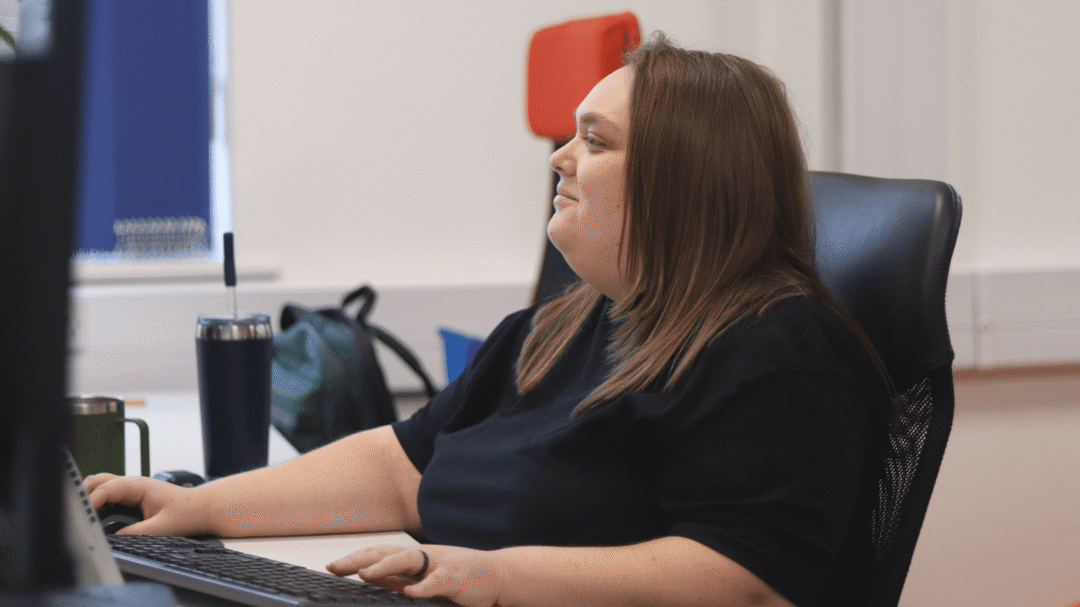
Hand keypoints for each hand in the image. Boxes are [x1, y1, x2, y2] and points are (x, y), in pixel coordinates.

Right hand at [85, 473, 209, 535]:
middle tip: (76, 514)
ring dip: (90, 496)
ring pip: (102, 485)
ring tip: (81, 515)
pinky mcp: (133, 495)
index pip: (106, 489)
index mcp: (139, 486)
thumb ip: (136, 533)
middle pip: (98, 481)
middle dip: (84, 495)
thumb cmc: (187, 513)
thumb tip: (113, 539)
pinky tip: (95, 515)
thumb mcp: (162, 527)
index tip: (81, 516)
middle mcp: (133, 484)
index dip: (91, 501)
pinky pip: (109, 493)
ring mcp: (132, 488)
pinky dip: (99, 500)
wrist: (203, 508)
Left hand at [327, 544, 507, 606]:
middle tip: (335, 567)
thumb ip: (396, 578)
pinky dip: (422, 586)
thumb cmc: (457, 575)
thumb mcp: (422, 577)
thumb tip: (367, 577)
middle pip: (387, 552)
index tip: (331, 567)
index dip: (355, 558)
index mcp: (413, 557)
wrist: (495, 574)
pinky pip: (437, 580)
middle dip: (360, 559)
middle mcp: (423, 555)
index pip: (378, 553)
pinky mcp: (456, 577)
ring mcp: (440, 563)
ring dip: (384, 566)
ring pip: (408, 560)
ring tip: (364, 574)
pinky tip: (409, 592)